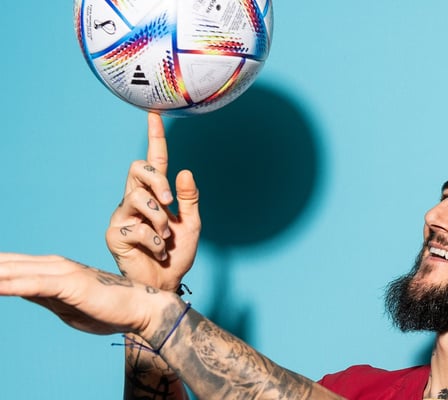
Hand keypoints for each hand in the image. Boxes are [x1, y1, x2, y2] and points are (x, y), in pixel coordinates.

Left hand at [0, 253, 177, 337]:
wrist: (140, 308)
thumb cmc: (106, 309)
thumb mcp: (64, 306)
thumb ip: (40, 296)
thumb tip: (17, 290)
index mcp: (50, 270)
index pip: (7, 268)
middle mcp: (52, 265)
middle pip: (3, 265)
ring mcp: (60, 272)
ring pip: (11, 271)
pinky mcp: (68, 284)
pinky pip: (30, 285)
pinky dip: (8, 284)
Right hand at [106, 113, 200, 291]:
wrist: (168, 282)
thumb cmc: (178, 253)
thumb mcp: (191, 224)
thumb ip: (188, 199)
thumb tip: (184, 171)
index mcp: (156, 194)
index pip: (154, 160)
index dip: (155, 136)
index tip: (155, 113)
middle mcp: (136, 199)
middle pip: (137, 169)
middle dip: (156, 182)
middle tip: (169, 204)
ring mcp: (123, 215)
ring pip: (138, 198)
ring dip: (159, 220)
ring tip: (165, 239)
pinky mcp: (115, 233)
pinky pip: (137, 227)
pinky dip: (155, 241)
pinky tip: (157, 251)